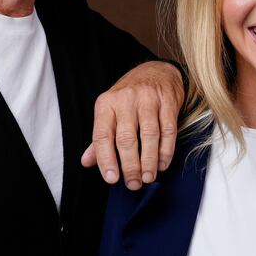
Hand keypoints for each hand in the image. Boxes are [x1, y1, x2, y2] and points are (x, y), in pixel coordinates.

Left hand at [84, 61, 185, 188]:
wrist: (157, 71)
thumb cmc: (130, 96)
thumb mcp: (109, 112)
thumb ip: (100, 139)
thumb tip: (87, 162)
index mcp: (106, 104)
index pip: (102, 136)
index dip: (106, 159)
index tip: (112, 179)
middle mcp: (125, 100)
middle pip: (126, 138)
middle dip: (130, 166)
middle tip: (133, 184)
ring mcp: (148, 100)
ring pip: (149, 136)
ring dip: (149, 161)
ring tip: (148, 177)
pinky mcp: (168, 102)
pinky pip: (168, 131)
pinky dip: (165, 151)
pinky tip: (162, 164)